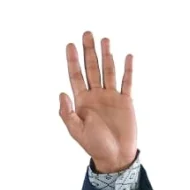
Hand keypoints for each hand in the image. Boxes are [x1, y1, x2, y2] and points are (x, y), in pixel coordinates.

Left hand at [59, 31, 137, 172]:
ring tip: (104, 39)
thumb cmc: (94, 145)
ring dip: (106, 55)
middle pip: (91, 68)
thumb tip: (61, 93)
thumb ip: (67, 113)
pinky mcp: (126, 101)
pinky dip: (128, 69)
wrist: (115, 156)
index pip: (75, 76)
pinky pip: (127, 82)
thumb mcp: (76, 130)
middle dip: (89, 51)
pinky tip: (127, 56)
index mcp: (82, 101)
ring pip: (108, 71)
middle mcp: (96, 95)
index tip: (70, 45)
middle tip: (87, 33)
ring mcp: (111, 96)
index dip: (73, 60)